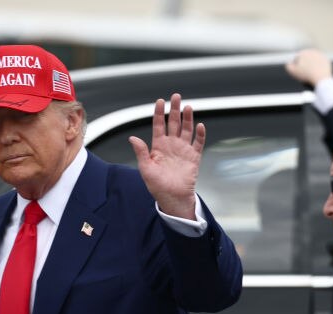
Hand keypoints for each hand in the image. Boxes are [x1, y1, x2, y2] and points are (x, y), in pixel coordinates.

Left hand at [128, 93, 203, 219]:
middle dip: (174, 109)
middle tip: (176, 96)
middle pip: (173, 123)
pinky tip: (200, 126)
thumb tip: (132, 138)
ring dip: (187, 118)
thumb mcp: (145, 169)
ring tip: (188, 107)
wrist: (172, 198)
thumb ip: (141, 152)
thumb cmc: (157, 186)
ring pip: (186, 129)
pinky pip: (198, 143)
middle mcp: (171, 145)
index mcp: (158, 146)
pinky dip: (200, 134)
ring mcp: (183, 150)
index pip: (158, 125)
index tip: (160, 101)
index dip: (159, 113)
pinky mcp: (193, 157)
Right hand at [285, 48, 332, 87]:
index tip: (298, 73)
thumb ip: (288, 66)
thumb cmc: (306, 75)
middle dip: (305, 65)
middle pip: (305, 59)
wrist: (321, 78)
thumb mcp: (293, 72)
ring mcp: (320, 55)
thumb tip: (288, 63)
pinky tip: (317, 74)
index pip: (297, 59)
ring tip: (311, 74)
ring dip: (311, 66)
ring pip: (313, 62)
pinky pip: (320, 65)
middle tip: (305, 74)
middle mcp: (312, 51)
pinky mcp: (326, 60)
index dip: (296, 67)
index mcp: (303, 52)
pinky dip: (318, 69)